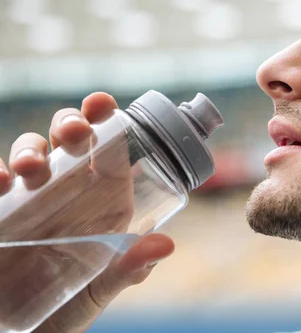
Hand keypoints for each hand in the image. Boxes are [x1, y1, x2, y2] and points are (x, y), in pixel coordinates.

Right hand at [0, 93, 174, 332]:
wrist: (22, 332)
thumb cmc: (67, 306)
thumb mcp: (99, 290)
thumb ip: (127, 270)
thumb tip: (164, 245)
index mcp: (101, 200)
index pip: (108, 151)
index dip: (107, 122)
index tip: (103, 104)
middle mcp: (67, 192)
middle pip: (67, 141)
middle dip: (69, 124)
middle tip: (73, 133)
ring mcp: (29, 198)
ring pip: (29, 154)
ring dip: (29, 149)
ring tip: (30, 168)